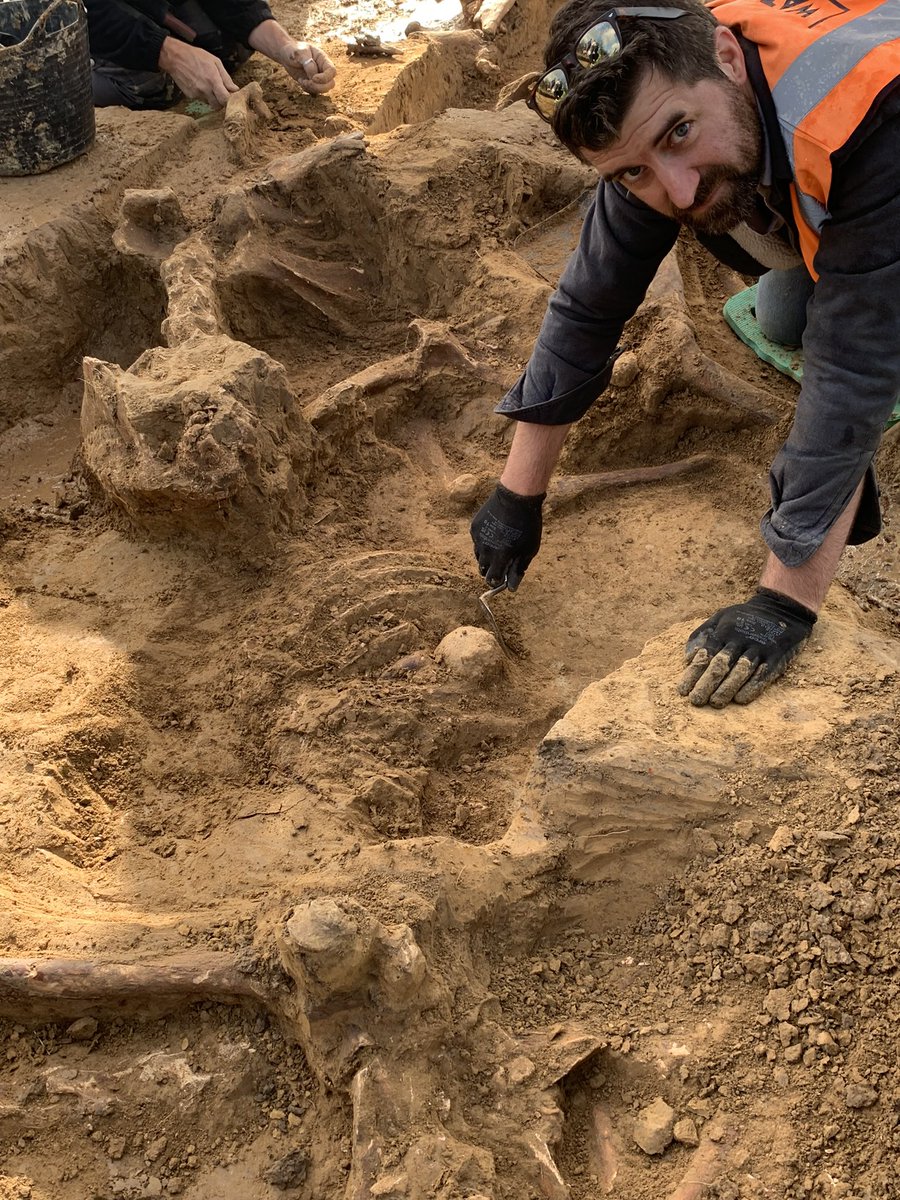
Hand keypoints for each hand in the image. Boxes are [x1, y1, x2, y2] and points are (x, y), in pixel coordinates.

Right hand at [158, 37, 238, 107]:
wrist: (175, 57)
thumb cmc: (195, 56)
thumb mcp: (215, 61)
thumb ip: (226, 77)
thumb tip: (235, 89)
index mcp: (213, 80)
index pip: (225, 100)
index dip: (229, 99)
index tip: (230, 95)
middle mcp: (205, 90)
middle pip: (218, 106)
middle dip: (221, 101)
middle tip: (221, 93)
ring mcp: (197, 94)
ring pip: (210, 103)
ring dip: (212, 98)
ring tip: (208, 85)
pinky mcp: (190, 96)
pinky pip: (201, 99)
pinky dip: (203, 95)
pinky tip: (199, 84)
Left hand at [281, 41, 336, 93]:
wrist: (287, 54)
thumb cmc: (294, 50)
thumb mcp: (299, 53)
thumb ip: (308, 64)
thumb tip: (313, 77)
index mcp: (323, 59)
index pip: (332, 71)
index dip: (325, 77)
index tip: (313, 78)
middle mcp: (323, 69)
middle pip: (330, 84)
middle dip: (319, 87)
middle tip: (307, 82)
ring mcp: (319, 78)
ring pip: (323, 90)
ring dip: (312, 88)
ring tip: (302, 81)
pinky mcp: (312, 83)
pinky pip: (314, 92)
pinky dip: (307, 89)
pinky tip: (300, 81)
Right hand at [471, 483, 543, 591]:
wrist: (516, 497)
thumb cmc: (527, 524)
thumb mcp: (529, 549)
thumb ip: (518, 569)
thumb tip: (511, 587)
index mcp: (499, 557)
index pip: (491, 579)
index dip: (497, 581)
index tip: (502, 579)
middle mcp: (485, 550)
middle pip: (483, 569)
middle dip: (492, 569)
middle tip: (503, 562)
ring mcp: (477, 538)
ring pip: (478, 555)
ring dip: (487, 557)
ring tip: (500, 547)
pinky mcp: (474, 527)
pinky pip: (477, 541)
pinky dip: (484, 542)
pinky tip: (495, 533)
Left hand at [678, 587, 816, 707]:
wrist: (781, 608)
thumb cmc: (744, 617)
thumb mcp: (721, 617)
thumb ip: (702, 634)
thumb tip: (687, 658)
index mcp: (724, 632)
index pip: (705, 655)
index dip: (693, 674)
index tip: (683, 691)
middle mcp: (740, 640)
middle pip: (721, 665)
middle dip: (707, 684)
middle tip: (696, 701)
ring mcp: (759, 648)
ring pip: (741, 671)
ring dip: (727, 688)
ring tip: (715, 703)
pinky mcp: (776, 656)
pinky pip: (764, 673)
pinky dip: (752, 687)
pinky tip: (741, 699)